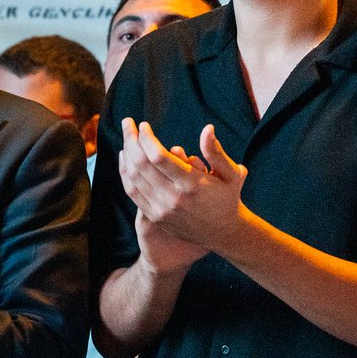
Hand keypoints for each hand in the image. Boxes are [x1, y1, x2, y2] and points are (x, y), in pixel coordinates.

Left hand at [119, 119, 246, 258]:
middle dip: (131, 140)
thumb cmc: (227, 198)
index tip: (143, 125)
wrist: (223, 234)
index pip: (158, 157)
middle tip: (127, 123)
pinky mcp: (154, 216)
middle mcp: (173, 198)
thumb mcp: (231, 174)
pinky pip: (132, 192)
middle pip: (141, 164)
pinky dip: (125, 173)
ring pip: (133, 178)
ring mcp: (161, 209)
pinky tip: (125, 158)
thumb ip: (216, 152)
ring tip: (126, 138)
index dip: (146, 139)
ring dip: (126, 154)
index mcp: (191, 185)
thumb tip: (207, 128)